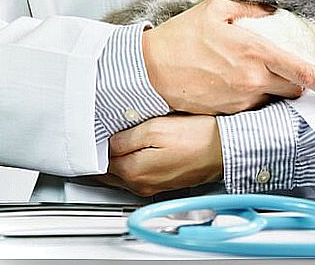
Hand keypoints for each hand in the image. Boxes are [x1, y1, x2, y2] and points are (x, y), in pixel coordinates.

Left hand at [95, 114, 222, 196]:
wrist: (225, 149)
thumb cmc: (196, 138)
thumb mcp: (155, 129)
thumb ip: (126, 139)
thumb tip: (107, 144)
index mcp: (135, 171)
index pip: (99, 163)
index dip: (92, 148)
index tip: (89, 137)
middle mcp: (142, 184)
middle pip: (110, 173)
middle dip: (100, 159)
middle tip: (96, 140)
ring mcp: (154, 186)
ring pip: (124, 175)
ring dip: (116, 162)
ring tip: (113, 144)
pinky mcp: (165, 182)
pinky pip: (140, 176)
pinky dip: (132, 165)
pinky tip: (135, 152)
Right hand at [142, 0, 314, 114]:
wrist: (150, 71)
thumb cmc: (180, 39)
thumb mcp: (214, 10)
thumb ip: (249, 8)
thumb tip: (269, 11)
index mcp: (255, 53)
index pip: (303, 72)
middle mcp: (253, 80)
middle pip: (293, 89)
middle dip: (296, 82)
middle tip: (282, 69)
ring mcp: (241, 99)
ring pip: (272, 98)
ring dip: (270, 87)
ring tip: (244, 73)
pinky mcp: (228, 112)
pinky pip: (251, 106)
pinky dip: (251, 96)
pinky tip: (231, 83)